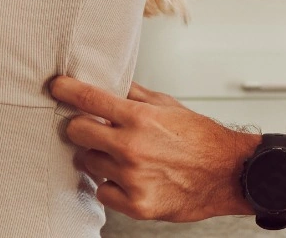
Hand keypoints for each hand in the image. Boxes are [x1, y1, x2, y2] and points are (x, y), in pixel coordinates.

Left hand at [49, 76, 257, 221]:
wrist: (229, 173)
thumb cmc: (202, 138)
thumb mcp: (169, 105)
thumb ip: (134, 95)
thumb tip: (107, 80)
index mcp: (140, 118)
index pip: (88, 98)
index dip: (66, 89)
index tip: (55, 86)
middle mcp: (132, 147)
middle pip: (77, 131)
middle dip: (80, 127)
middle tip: (92, 128)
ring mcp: (132, 178)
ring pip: (88, 163)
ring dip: (98, 157)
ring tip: (121, 156)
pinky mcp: (136, 204)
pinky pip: (102, 192)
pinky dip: (110, 186)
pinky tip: (128, 179)